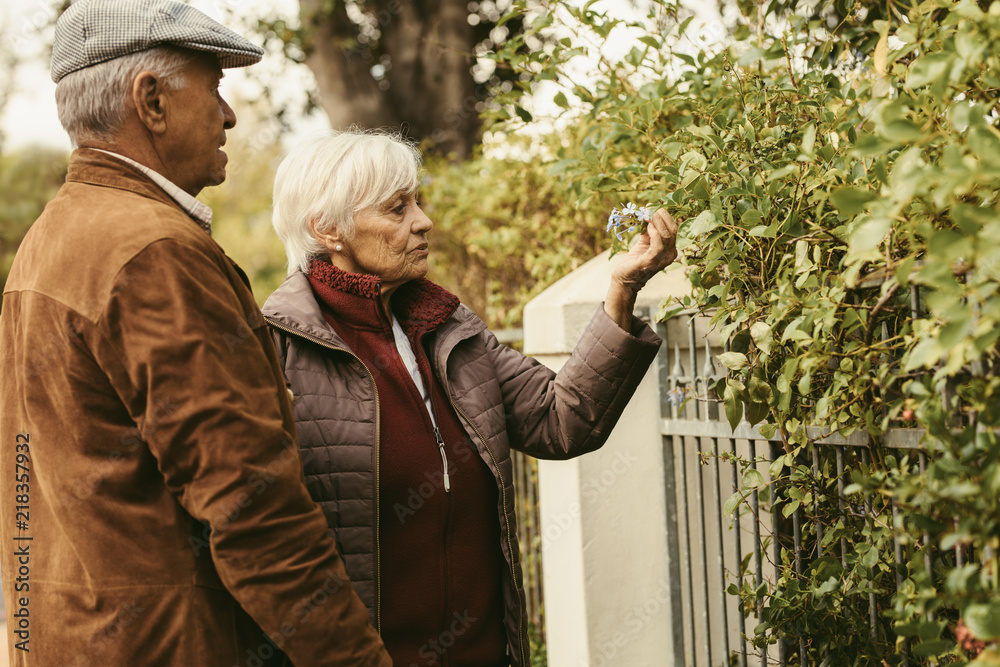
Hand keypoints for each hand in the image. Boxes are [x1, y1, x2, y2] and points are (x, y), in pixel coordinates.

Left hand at [604, 209, 679, 330]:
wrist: (625, 279)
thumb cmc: (635, 261)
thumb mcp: (644, 243)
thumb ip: (648, 230)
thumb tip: (647, 212)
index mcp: (670, 248)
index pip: (674, 228)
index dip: (664, 216)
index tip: (652, 207)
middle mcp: (670, 254)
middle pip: (673, 229)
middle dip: (662, 216)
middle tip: (650, 209)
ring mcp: (663, 258)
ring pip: (667, 235)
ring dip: (656, 222)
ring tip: (646, 216)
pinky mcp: (652, 261)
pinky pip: (658, 244)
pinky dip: (653, 233)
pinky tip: (647, 227)